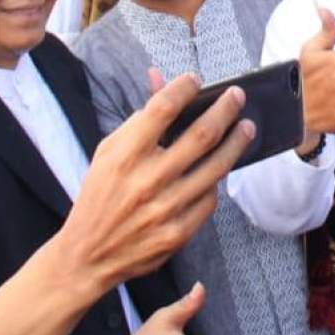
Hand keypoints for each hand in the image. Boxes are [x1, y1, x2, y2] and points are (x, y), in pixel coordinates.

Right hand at [57, 71, 252, 292]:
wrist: (88, 254)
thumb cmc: (99, 196)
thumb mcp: (108, 152)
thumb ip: (138, 119)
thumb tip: (160, 80)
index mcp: (125, 155)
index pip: (163, 108)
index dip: (183, 88)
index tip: (195, 80)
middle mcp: (147, 180)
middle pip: (202, 134)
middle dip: (225, 110)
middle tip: (238, 97)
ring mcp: (165, 208)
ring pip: (216, 167)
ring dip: (236, 143)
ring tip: (246, 128)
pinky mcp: (178, 233)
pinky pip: (209, 200)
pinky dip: (215, 182)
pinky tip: (218, 172)